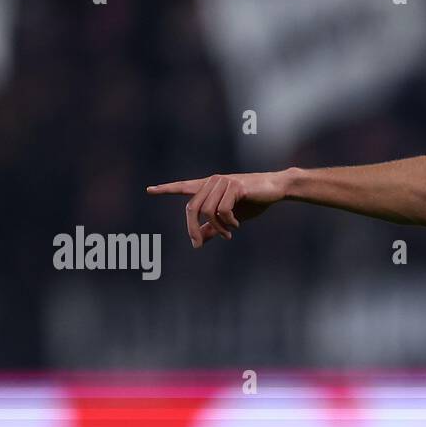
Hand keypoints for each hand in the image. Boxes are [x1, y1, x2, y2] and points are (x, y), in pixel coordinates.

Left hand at [146, 171, 286, 247]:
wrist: (275, 189)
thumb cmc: (254, 201)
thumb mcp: (231, 217)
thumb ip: (213, 227)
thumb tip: (199, 241)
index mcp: (209, 186)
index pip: (184, 186)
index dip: (166, 189)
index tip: (149, 190)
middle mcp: (212, 181)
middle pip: (192, 208)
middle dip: (193, 228)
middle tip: (197, 244)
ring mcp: (223, 183)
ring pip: (208, 211)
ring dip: (218, 228)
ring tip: (228, 234)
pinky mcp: (234, 186)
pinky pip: (223, 210)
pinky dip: (228, 222)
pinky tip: (237, 225)